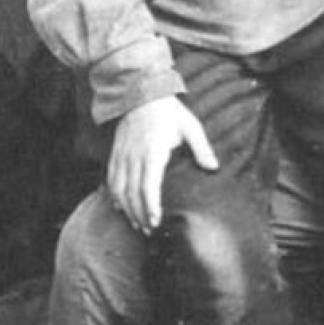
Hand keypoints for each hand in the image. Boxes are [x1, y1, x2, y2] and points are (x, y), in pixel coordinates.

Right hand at [107, 95, 218, 234]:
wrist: (140, 94)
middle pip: (132, 193)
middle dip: (139, 215)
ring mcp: (122, 155)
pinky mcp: (115, 154)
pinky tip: (122, 209)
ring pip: (118, 189)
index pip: (147, 185)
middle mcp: (133, 155)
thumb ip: (201, 148)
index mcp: (152, 150)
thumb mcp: (190, 126)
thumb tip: (213, 168)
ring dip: (127, 210)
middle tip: (150, 231)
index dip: (150, 206)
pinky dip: (115, 197)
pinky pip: (111, 180)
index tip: (156, 221)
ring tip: (137, 225)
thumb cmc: (169, 112)